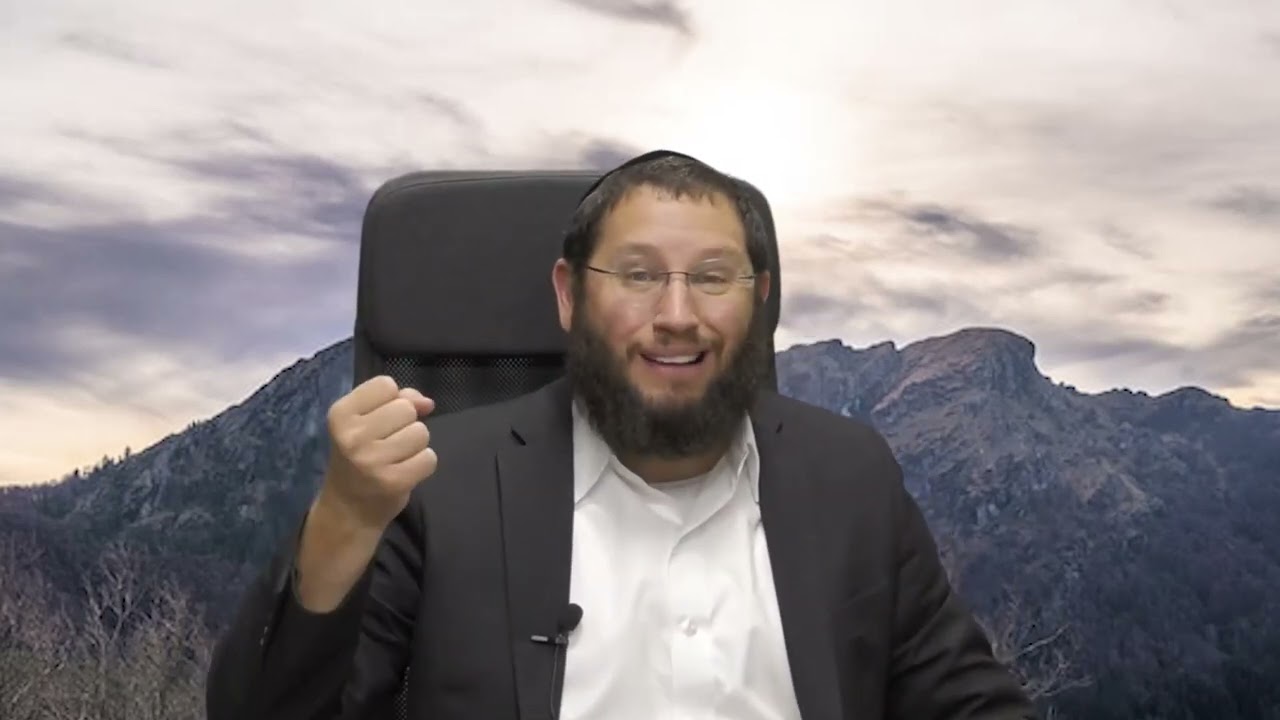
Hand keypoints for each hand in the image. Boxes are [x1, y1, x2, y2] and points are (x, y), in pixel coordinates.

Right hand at [319, 375, 436, 530]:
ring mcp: (372, 460)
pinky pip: (429, 458)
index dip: (391, 400)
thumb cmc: (358, 458)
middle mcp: (352, 436)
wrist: (348, 509)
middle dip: (405, 424)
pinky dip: (422, 464)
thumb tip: (428, 403)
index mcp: (340, 414)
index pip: (386, 385)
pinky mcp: (393, 481)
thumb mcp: (364, 422)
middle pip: (406, 408)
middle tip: (387, 443)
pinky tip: (404, 472)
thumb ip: (397, 401)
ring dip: (415, 445)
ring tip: (396, 458)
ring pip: (420, 432)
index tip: (379, 420)